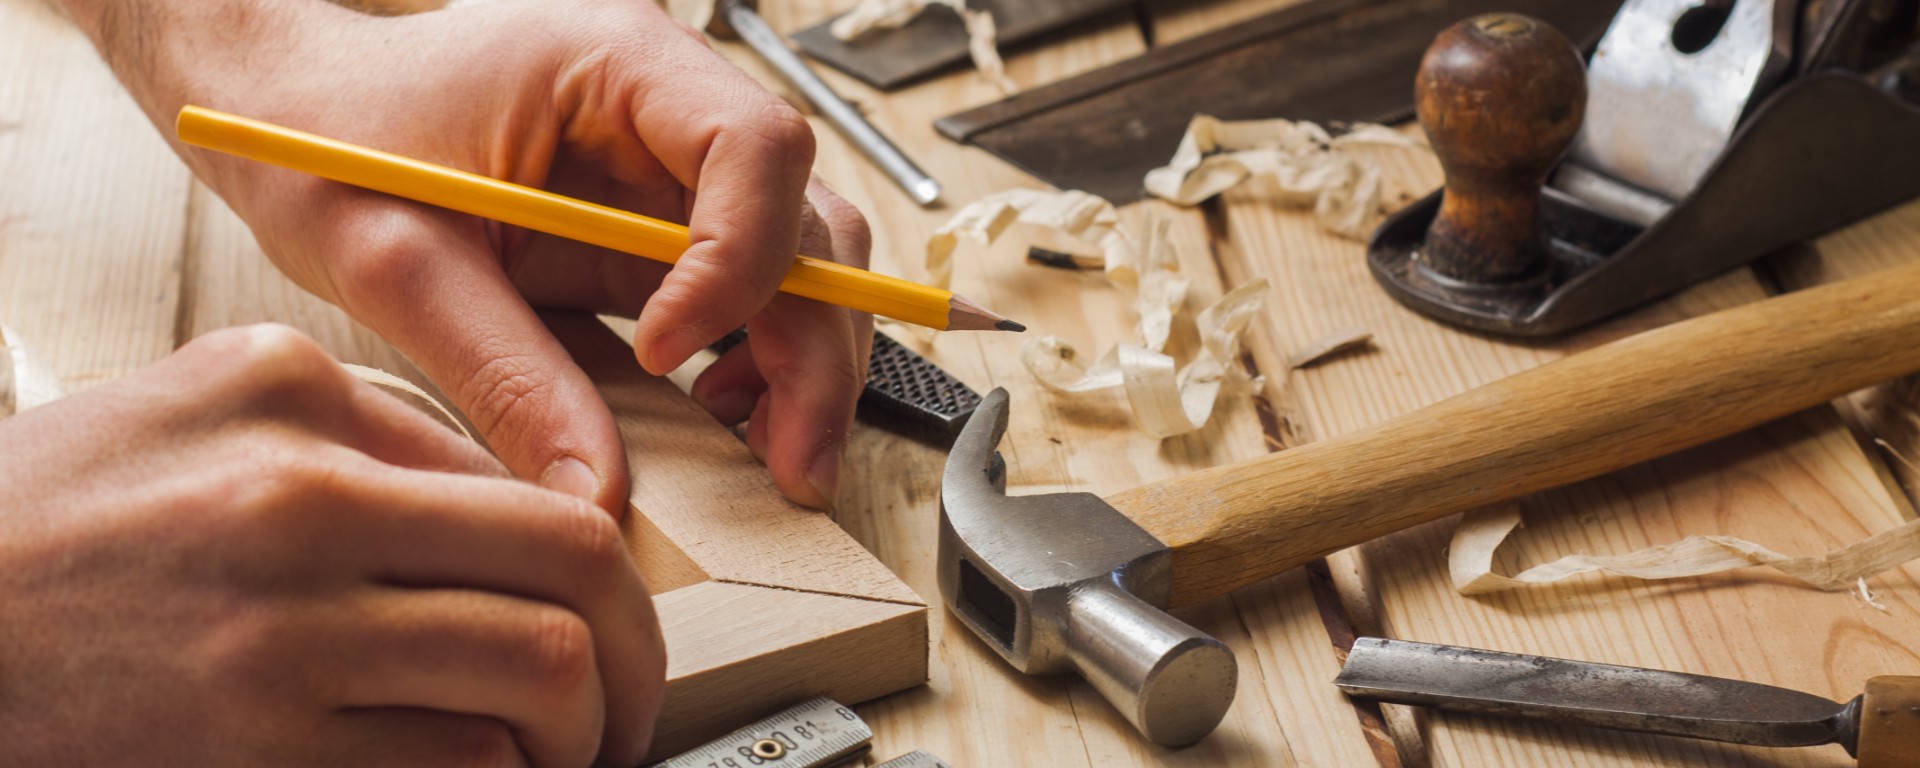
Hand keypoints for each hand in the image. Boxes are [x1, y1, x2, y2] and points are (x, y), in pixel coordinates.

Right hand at [0, 325, 664, 766]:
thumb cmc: (48, 526)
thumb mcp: (198, 406)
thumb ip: (362, 433)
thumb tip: (511, 506)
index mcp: (295, 402)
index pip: (531, 484)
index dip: (606, 579)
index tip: (608, 625)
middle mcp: (300, 504)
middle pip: (570, 575)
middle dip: (633, 657)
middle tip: (627, 707)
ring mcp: (279, 633)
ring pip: (535, 678)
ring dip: (576, 734)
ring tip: (562, 754)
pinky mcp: (258, 747)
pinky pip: (454, 765)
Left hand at [72, 0, 873, 511]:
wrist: (289, 117)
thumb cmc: (324, 141)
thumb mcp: (397, 263)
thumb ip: (505, 376)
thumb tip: (595, 494)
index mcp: (615, 61)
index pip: (755, 146)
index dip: (741, 259)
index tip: (666, 351)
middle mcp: (672, 104)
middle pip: (809, 217)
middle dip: (815, 346)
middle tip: (796, 463)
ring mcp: (676, 166)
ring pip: (806, 260)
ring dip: (804, 363)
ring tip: (770, 457)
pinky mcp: (662, 225)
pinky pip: (752, 292)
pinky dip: (761, 362)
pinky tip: (720, 414)